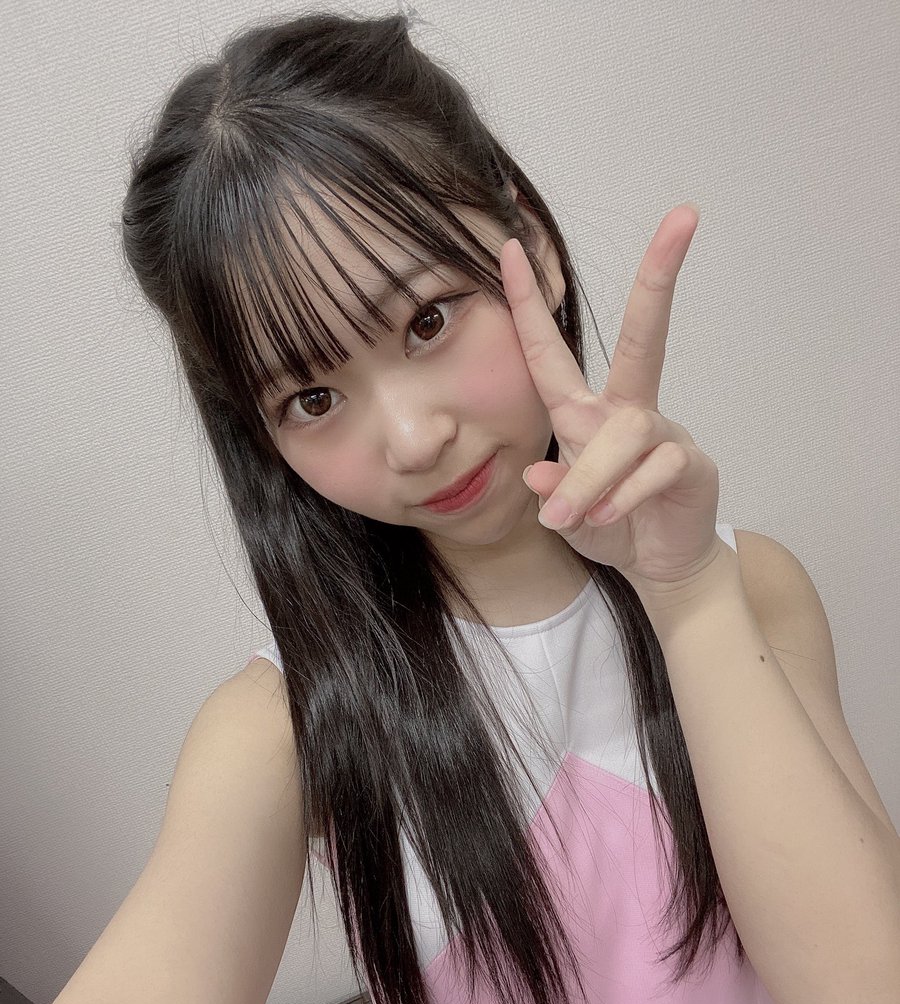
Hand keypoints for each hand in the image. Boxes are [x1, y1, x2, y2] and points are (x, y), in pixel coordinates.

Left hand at [502, 204, 724, 598]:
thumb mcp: (568, 515)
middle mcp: (625, 411)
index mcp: (584, 414)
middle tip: (683, 216)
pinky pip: (654, 469)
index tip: (511, 247)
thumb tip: (538, 475)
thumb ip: (554, 494)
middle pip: (644, 337)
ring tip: (578, 518)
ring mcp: (663, 434)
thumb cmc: (609, 526)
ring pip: (627, 433)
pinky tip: (610, 520)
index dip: (528, 303)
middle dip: (659, 278)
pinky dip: (623, 497)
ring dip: (594, 477)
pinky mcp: (689, 463)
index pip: (549, 353)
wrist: (658, 564)